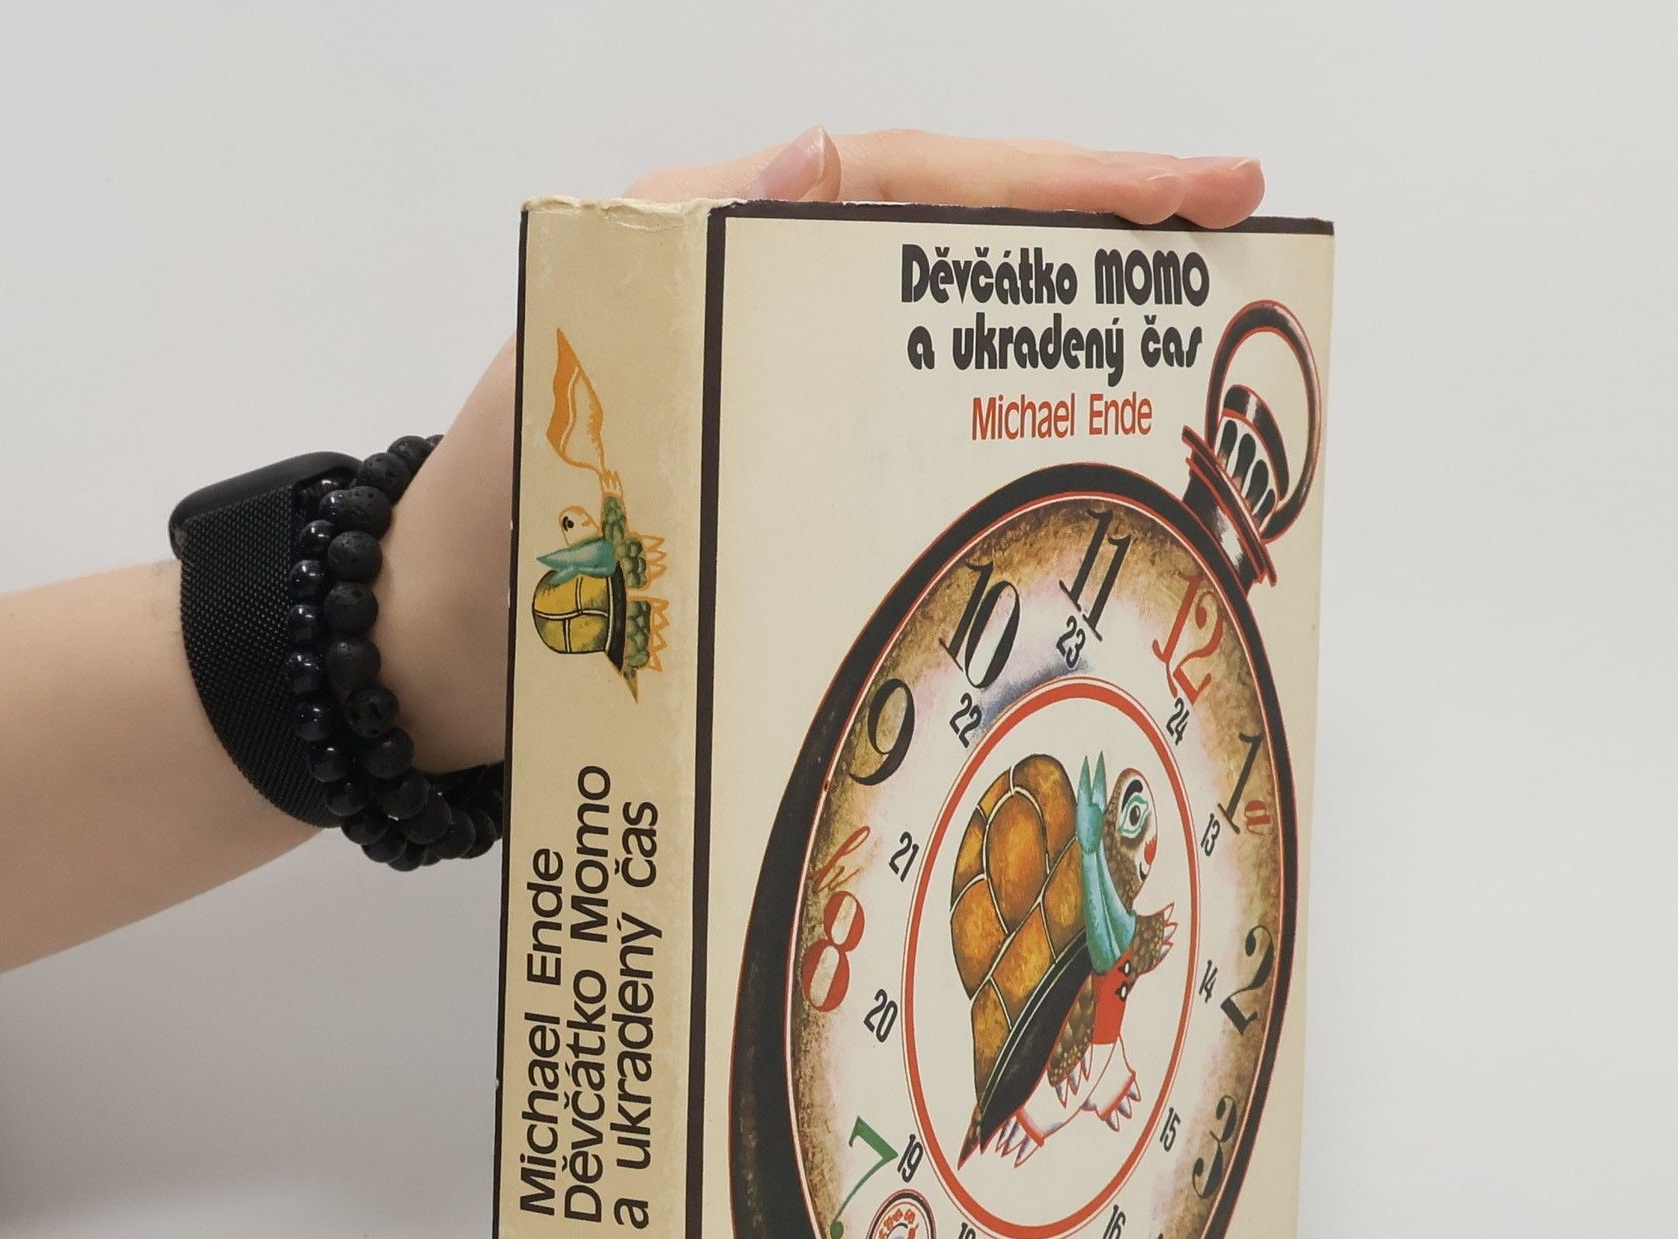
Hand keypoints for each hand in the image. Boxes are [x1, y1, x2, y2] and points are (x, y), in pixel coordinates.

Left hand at [379, 129, 1266, 771]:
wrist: (449, 646)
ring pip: (952, 363)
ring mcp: (798, 417)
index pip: (923, 184)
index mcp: (734, 249)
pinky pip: (914, 462)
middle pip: (963, 260)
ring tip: (1184, 367)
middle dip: (1099, 246)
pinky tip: (1066, 484)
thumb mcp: (584, 340)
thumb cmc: (500, 500)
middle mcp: (780, 322)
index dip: (1062, 181)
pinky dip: (993, 463)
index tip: (1195, 189)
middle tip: (1228, 254)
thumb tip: (821, 153)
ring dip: (1063, 358)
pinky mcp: (798, 506)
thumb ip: (685, 239)